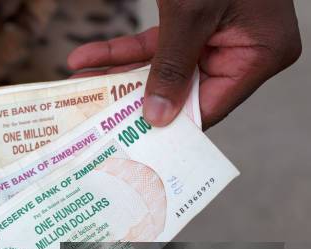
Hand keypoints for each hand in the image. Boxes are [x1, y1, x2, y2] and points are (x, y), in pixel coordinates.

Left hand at [67, 0, 301, 127]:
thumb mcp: (190, 15)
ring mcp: (216, 39)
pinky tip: (86, 57)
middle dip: (133, 98)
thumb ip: (172, 65)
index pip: (212, 105)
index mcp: (260, 54)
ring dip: (118, 74)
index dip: (173, 124)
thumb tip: (156, 116)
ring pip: (161, 69)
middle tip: (98, 117)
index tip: (135, 140)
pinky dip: (122, 50)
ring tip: (81, 86)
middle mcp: (241, 51)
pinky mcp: (193, 26)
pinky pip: (155, 46)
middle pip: (182, 91)